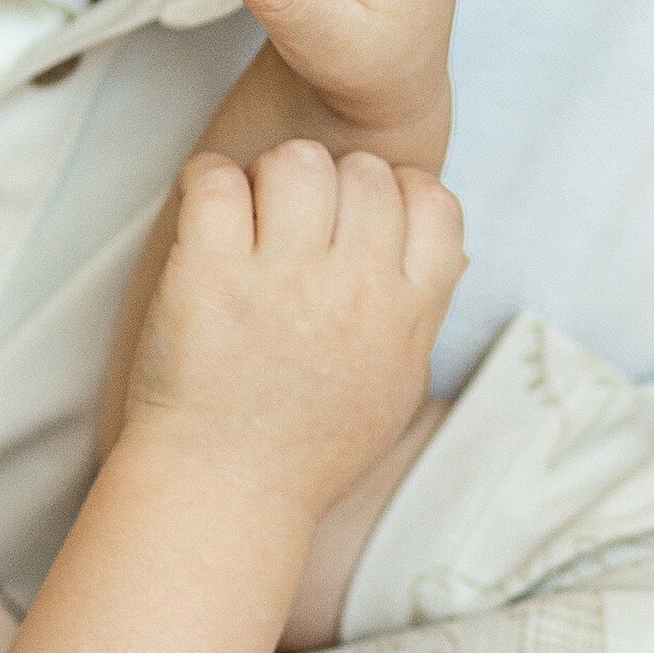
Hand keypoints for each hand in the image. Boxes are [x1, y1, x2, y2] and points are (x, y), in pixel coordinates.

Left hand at [123, 136, 464, 506]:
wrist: (225, 493)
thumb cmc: (308, 445)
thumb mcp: (395, 385)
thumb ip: (421, 312)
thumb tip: (448, 252)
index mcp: (405, 312)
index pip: (433, 198)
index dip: (395, 192)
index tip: (357, 221)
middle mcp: (354, 289)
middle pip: (363, 169)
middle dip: (329, 182)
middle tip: (293, 224)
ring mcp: (282, 280)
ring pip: (296, 159)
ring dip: (269, 177)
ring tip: (250, 219)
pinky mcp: (209, 275)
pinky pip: (215, 177)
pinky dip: (206, 182)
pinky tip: (206, 220)